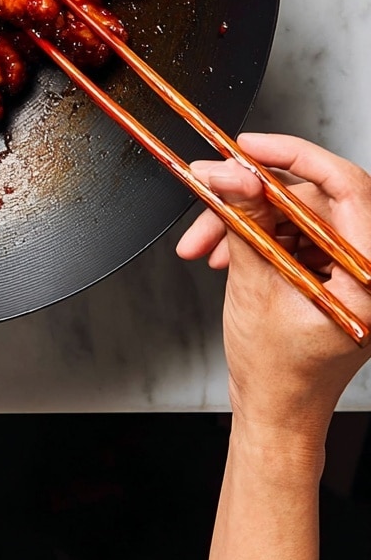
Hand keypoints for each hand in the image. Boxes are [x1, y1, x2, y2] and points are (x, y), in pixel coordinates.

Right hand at [176, 132, 370, 448]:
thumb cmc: (277, 373)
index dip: (295, 155)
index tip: (250, 147)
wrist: (276, 412)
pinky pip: (293, 234)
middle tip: (212, 186)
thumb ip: (245, 222)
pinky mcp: (331, 272)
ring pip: (296, 216)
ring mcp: (351, 270)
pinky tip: (224, 250)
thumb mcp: (253, 286)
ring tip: (205, 240)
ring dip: (246, 221)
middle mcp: (368, 268)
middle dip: (254, 195)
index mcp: (369, 274)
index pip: (346, 187)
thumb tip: (233, 175)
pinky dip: (256, 237)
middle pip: (314, 200)